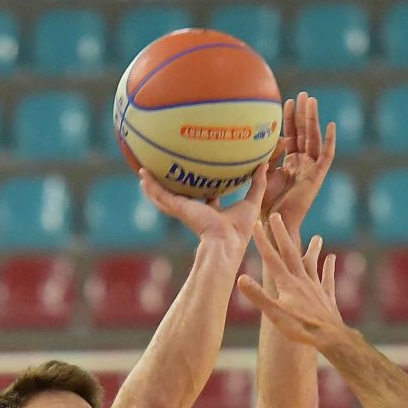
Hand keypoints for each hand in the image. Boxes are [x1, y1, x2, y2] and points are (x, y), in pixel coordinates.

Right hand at [140, 164, 268, 253]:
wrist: (225, 242)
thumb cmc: (240, 229)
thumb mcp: (252, 202)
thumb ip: (258, 184)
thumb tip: (264, 164)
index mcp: (211, 212)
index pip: (206, 198)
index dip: (203, 188)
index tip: (199, 176)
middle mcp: (196, 211)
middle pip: (181, 196)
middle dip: (174, 186)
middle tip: (166, 172)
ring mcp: (185, 210)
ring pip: (165, 196)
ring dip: (154, 186)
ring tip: (144, 173)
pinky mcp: (179, 208)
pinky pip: (161, 195)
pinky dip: (151, 187)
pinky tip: (142, 176)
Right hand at [237, 214, 349, 351]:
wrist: (330, 337)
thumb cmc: (301, 328)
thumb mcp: (275, 314)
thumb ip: (258, 295)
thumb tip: (240, 278)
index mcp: (287, 283)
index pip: (271, 258)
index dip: (263, 240)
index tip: (257, 223)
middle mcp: (301, 280)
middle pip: (290, 253)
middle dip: (282, 234)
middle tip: (277, 216)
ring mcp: (315, 288)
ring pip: (312, 263)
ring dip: (313, 249)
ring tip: (317, 236)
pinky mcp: (326, 297)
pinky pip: (327, 278)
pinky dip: (329, 267)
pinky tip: (331, 258)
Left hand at [261, 93, 337, 234]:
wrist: (275, 223)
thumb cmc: (266, 204)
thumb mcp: (263, 174)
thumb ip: (266, 157)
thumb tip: (269, 139)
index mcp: (290, 163)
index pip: (291, 136)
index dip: (289, 120)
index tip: (286, 102)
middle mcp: (302, 164)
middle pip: (304, 133)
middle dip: (303, 114)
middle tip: (302, 94)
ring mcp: (311, 169)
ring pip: (314, 139)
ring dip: (313, 120)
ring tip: (311, 101)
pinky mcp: (317, 177)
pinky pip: (327, 156)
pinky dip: (330, 141)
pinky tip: (331, 125)